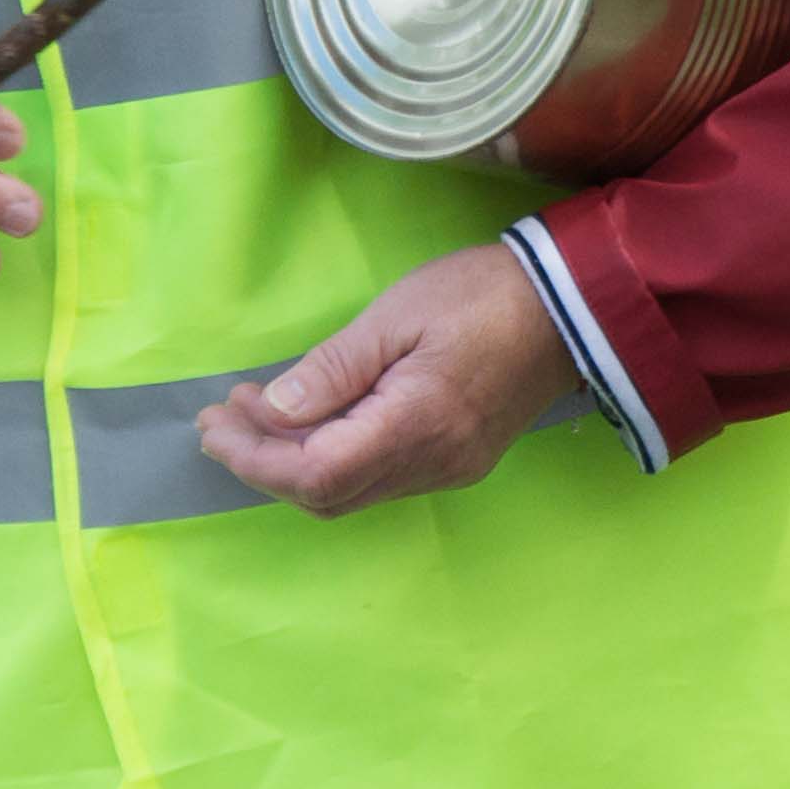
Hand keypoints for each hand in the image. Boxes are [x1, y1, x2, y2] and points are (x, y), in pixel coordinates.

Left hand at [196, 243, 586, 514]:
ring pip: (351, 494)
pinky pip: (379, 479)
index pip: (315, 473)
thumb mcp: (397, 314)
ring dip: (294, 463)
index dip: (255, 458)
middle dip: (263, 462)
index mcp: (417, 424)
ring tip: (256, 413)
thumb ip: (333, 368)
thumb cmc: (483, 293)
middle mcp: (434, 464)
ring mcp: (450, 469)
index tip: (216, 420)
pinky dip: (332, 459)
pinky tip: (311, 422)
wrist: (573, 303)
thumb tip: (271, 411)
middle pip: (327, 495)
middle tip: (225, 415)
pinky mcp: (459, 461)